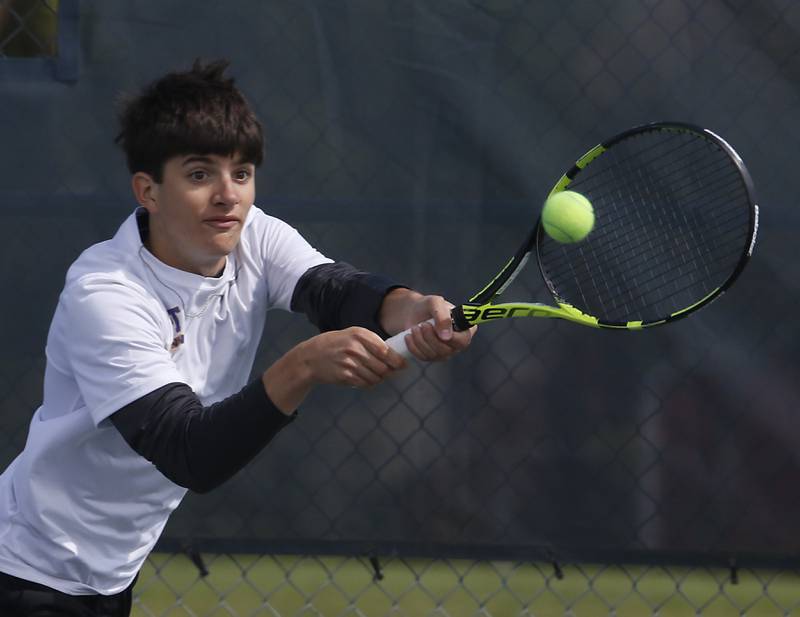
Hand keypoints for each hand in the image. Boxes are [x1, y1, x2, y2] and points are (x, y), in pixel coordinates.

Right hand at [263, 327, 406, 413]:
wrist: (311, 357)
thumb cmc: (335, 344)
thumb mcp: (352, 335)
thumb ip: (372, 343)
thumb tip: (395, 357)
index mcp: (360, 335)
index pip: (386, 351)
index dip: (397, 361)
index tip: (403, 365)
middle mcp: (355, 348)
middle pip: (383, 366)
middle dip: (389, 372)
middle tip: (390, 372)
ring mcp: (350, 363)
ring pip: (376, 377)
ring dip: (379, 379)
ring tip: (375, 375)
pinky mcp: (345, 376)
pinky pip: (365, 383)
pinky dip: (368, 383)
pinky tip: (364, 379)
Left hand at [381, 290, 475, 361]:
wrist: (413, 312)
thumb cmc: (427, 306)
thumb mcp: (435, 304)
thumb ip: (443, 317)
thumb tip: (446, 337)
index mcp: (464, 328)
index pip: (464, 340)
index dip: (451, 338)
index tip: (435, 328)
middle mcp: (457, 342)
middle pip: (447, 350)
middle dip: (431, 337)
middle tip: (423, 324)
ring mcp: (445, 351)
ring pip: (433, 355)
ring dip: (420, 340)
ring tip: (414, 328)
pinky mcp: (432, 356)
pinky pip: (423, 357)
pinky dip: (414, 346)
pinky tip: (409, 336)